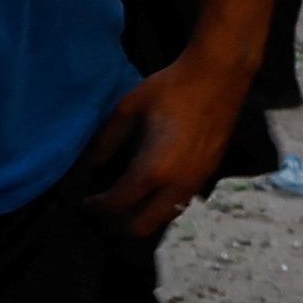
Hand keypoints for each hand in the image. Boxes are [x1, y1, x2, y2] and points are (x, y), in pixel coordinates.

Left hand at [88, 50, 244, 231]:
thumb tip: (91, 164)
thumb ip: (106, 140)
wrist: (219, 77)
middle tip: (100, 213)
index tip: (83, 202)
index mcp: (153, 169)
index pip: (118, 204)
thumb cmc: (170, 88)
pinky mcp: (207, 175)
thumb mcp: (128, 109)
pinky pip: (178, 205)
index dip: (96, 208)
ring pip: (162, 219)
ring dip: (139, 218)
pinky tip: (148, 193)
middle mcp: (176, 184)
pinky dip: (158, 208)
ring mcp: (195, 183)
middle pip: (141, 226)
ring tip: (121, 206)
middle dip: (116, 224)